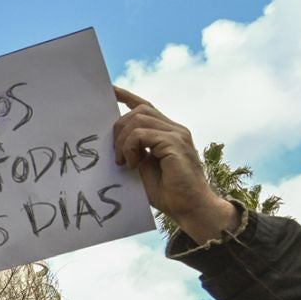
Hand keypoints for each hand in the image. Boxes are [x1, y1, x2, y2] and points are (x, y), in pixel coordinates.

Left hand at [111, 87, 238, 243]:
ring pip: (137, 119)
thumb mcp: (145, 167)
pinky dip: (130, 148)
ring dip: (123, 141)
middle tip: (116, 155)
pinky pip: (141, 134)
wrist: (191, 209)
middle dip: (119, 128)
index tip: (109, 90)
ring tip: (125, 162)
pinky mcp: (175, 143)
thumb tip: (112, 141)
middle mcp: (175, 129)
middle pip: (138, 110)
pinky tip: (133, 164)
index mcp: (168, 132)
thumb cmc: (169, 193)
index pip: (145, 106)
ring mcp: (177, 134)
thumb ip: (134, 150)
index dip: (126, 96)